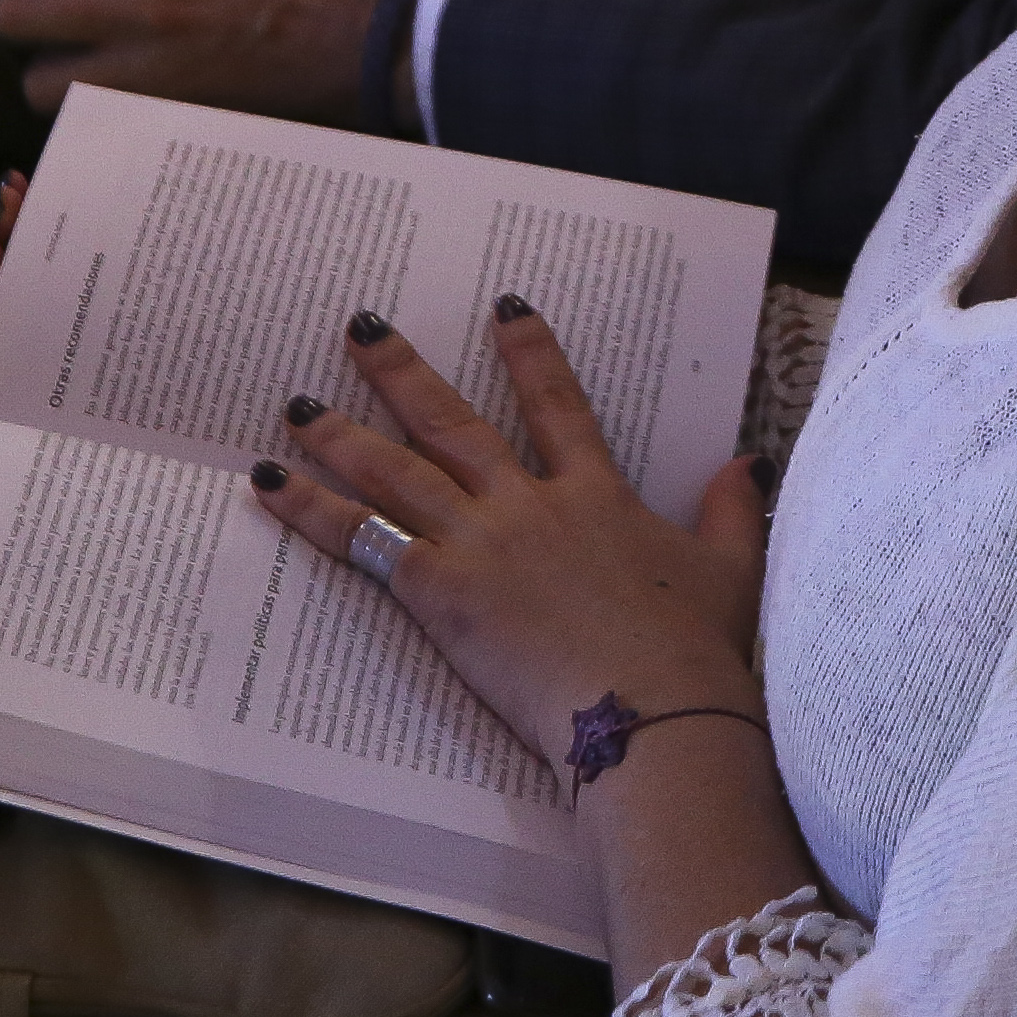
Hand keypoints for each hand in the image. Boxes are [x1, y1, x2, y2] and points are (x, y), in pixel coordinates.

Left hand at [0, 0, 404, 122]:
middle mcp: (136, 13)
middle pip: (13, 15)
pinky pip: (88, 115)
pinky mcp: (169, 110)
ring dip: (31, 48)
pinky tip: (89, 66)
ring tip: (46, 23)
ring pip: (40, 77)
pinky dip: (73, 94)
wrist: (379, 32)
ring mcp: (150, 72)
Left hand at [256, 305, 771, 768]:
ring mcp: (481, 544)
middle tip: (357, 327)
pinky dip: (312, 510)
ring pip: (394, 472)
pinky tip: (269, 485)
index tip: (504, 306)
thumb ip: (728, 509)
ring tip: (292, 405)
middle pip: (451, 423)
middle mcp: (529, 505)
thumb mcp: (728, 571)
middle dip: (400, 370)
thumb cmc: (693, 653)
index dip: (530, 353)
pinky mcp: (442, 592)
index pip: (557, 405)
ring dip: (338, 433)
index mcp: (596, 495)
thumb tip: (747, 459)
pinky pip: (362, 540)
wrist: (652, 710)